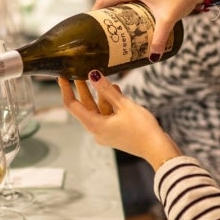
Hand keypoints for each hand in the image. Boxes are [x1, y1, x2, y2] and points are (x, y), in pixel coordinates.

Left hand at [58, 71, 181, 169]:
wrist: (157, 148)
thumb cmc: (142, 129)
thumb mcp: (124, 105)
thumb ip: (107, 90)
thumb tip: (93, 75)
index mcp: (94, 125)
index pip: (72, 105)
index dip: (66, 89)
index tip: (62, 76)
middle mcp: (97, 131)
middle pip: (85, 106)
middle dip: (83, 89)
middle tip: (78, 70)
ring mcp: (106, 132)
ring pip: (98, 109)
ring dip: (99, 94)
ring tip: (99, 76)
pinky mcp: (115, 132)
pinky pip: (107, 114)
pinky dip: (109, 103)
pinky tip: (114, 89)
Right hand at [92, 0, 206, 57]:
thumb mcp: (168, 19)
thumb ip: (159, 38)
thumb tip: (153, 57)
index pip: (105, 0)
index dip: (94, 13)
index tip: (88, 27)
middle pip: (111, 2)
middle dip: (105, 18)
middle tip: (102, 35)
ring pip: (122, 1)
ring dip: (117, 15)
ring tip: (114, 33)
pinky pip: (131, 0)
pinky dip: (127, 12)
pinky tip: (130, 25)